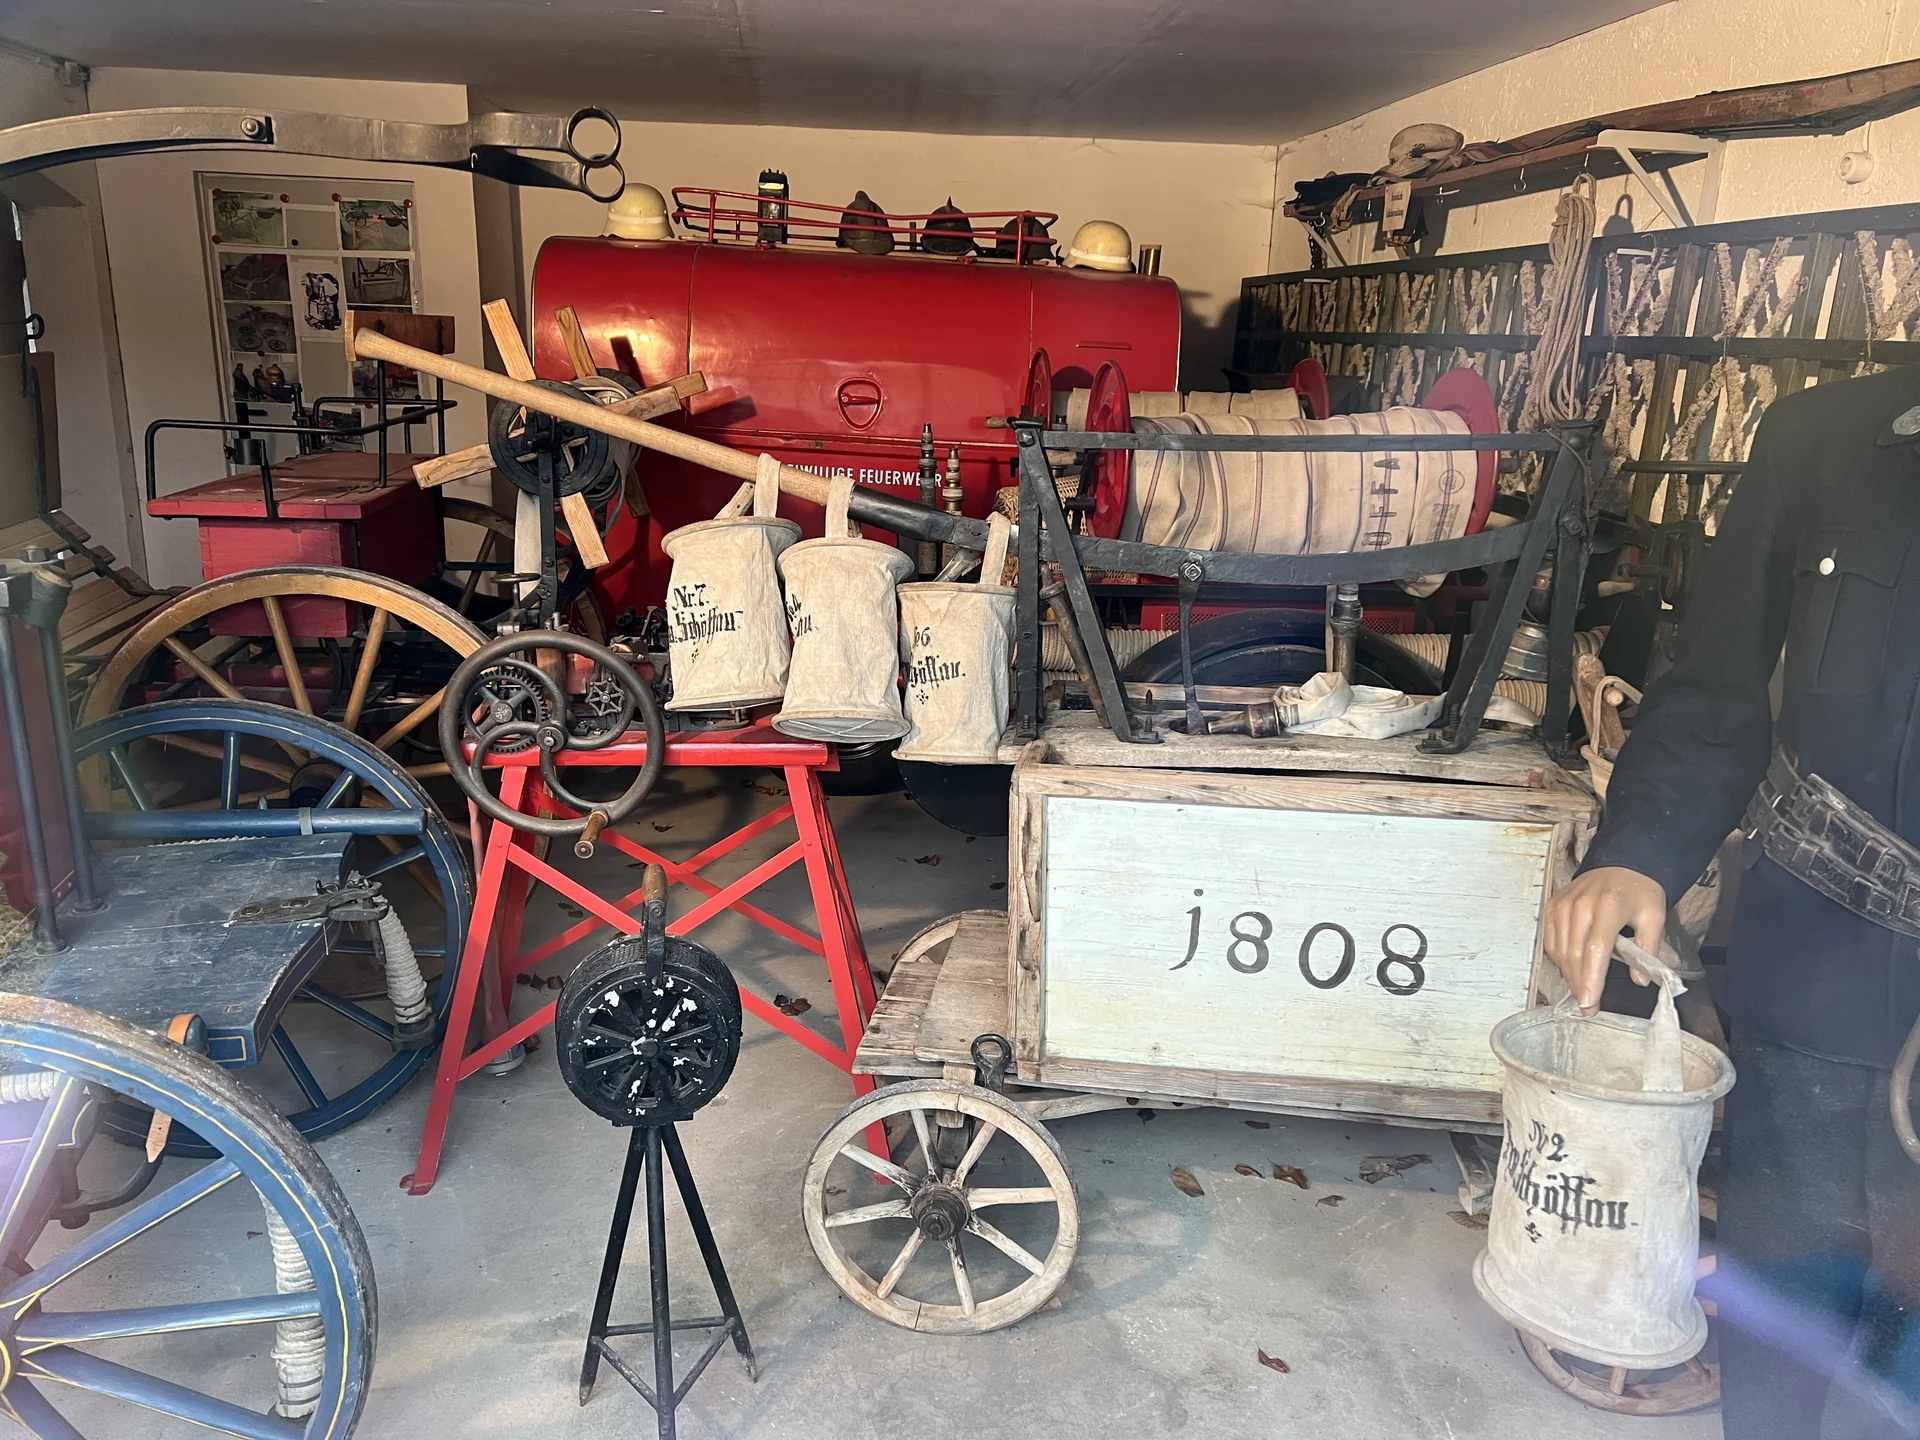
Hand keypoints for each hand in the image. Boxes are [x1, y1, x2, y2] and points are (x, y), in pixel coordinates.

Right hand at [1543, 867, 1667, 1015]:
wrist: (1621, 864)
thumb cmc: (1638, 891)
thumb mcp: (1654, 917)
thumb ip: (1648, 950)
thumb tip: (1640, 980)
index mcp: (1608, 906)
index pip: (1595, 950)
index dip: (1591, 980)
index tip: (1589, 1003)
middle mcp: (1580, 905)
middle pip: (1575, 955)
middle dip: (1581, 986)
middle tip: (1588, 1007)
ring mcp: (1563, 905)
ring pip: (1560, 951)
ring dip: (1570, 976)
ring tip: (1583, 991)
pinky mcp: (1553, 907)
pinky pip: (1552, 941)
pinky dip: (1560, 960)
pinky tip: (1573, 968)